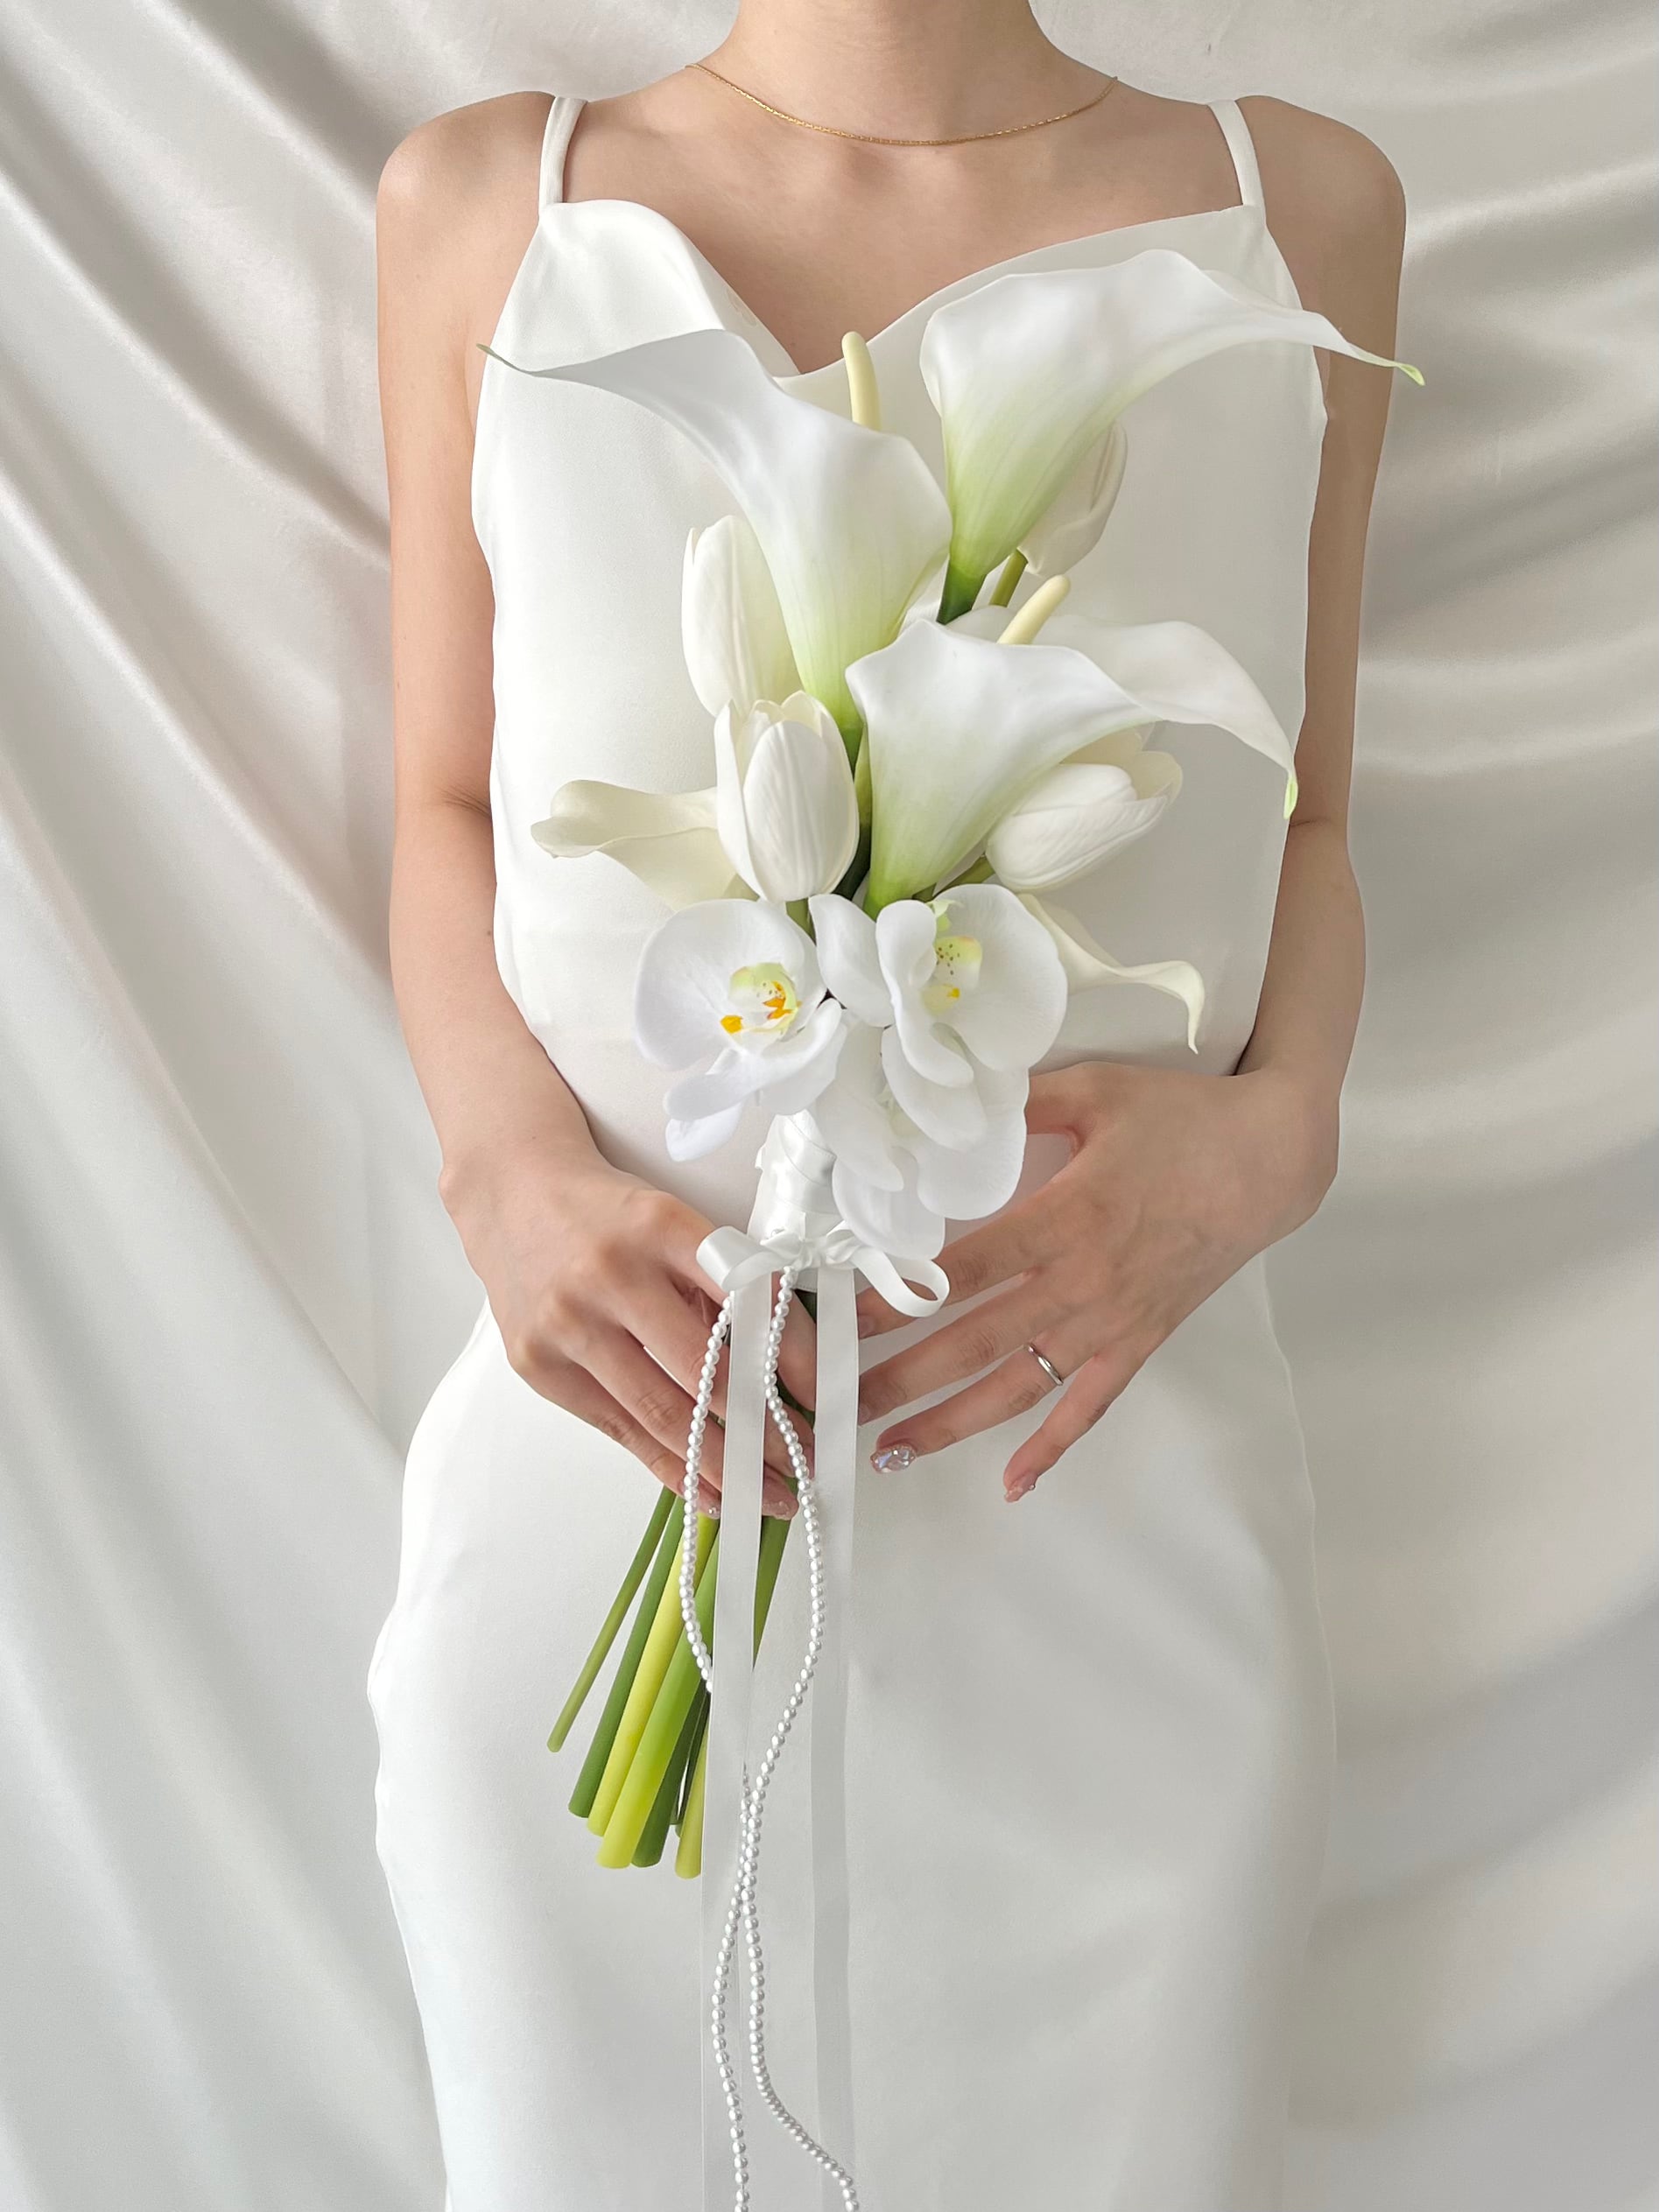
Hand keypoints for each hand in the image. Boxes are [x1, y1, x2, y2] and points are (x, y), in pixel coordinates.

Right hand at [442, 1136, 812, 1515]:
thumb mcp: (671, 1223)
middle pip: (704, 1372)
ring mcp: (568, 1324)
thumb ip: (719, 1282)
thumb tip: (789, 1365)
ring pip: (661, 1415)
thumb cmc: (609, 1215)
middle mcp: (611, 1275)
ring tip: (768, 1494)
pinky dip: (669, 1469)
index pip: (745, 1300)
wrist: (511, 1193)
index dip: (793, 1357)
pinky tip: (709, 1493)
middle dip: (764, 1430)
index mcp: (661, 1227)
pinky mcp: (538, 1365)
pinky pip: (619, 1431)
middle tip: (806, 1463)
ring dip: (724, 1465)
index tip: (826, 1396)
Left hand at [856, 1061, 1336, 1500]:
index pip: (964, 1272)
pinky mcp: (1140, 1342)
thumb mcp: (1095, 1089)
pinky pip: (1089, 1407)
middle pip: (975, 1343)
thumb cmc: (1182, 1119)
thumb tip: (952, 1108)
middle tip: (838, 1403)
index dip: (899, 1300)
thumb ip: (1021, 1101)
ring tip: (890, 1451)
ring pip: (1019, 1388)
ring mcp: (1112, 1321)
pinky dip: (1051, 1449)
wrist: (1271, 1161)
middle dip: (900, 1378)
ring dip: (950, 1425)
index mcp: (1066, 1217)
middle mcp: (1083, 1282)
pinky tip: (1012, 1484)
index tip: (841, 1323)